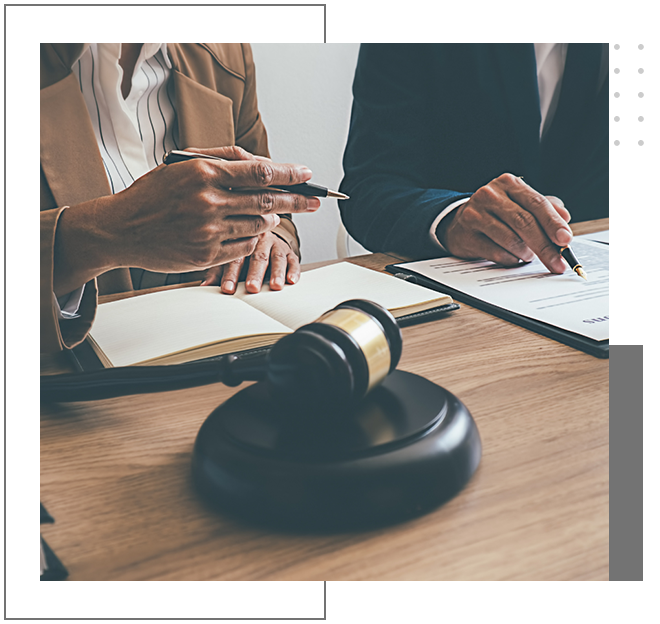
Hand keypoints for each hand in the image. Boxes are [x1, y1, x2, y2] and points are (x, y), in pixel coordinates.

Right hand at [54, 145, 319, 295]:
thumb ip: (221, 159)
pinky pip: (245, 246)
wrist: (120, 229)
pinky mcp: (207, 255)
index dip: (289, 174)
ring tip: (272, 213)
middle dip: (297, 200)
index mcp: (203, 173)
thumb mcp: (181, 165)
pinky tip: (248, 229)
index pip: (259, 171)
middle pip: (267, 200)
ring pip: (258, 224)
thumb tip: (261, 163)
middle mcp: (208, 201)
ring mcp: (208, 231)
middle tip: (315, 201)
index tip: (306, 175)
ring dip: (270, 218)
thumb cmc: (152, 194)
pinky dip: (252, 237)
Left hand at [200, 231, 299, 293]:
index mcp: (240, 240)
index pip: (235, 258)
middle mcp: (259, 239)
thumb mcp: (227, 257)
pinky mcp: (289, 251)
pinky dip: (293, 270)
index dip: (230, 274)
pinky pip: (293, 260)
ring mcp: (275, 244)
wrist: (262, 233)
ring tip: (275, 286)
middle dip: (255, 274)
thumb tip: (203, 288)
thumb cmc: (241, 250)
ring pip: (277, 257)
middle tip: (252, 288)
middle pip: (257, 257)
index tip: (227, 289)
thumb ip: (216, 272)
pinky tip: (291, 280)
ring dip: (276, 272)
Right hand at [437, 173, 572, 273]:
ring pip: (510, 239)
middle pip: (524, 222)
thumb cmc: (495, 214)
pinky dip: (510, 259)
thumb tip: (564, 218)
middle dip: (545, 246)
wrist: (458, 222)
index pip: (537, 203)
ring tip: (528, 255)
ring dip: (526, 253)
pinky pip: (495, 253)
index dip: (553, 223)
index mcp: (508, 184)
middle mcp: (490, 195)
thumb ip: (544, 208)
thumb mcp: (519, 204)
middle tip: (557, 262)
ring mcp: (475, 215)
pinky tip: (512, 258)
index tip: (565, 240)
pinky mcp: (466, 235)